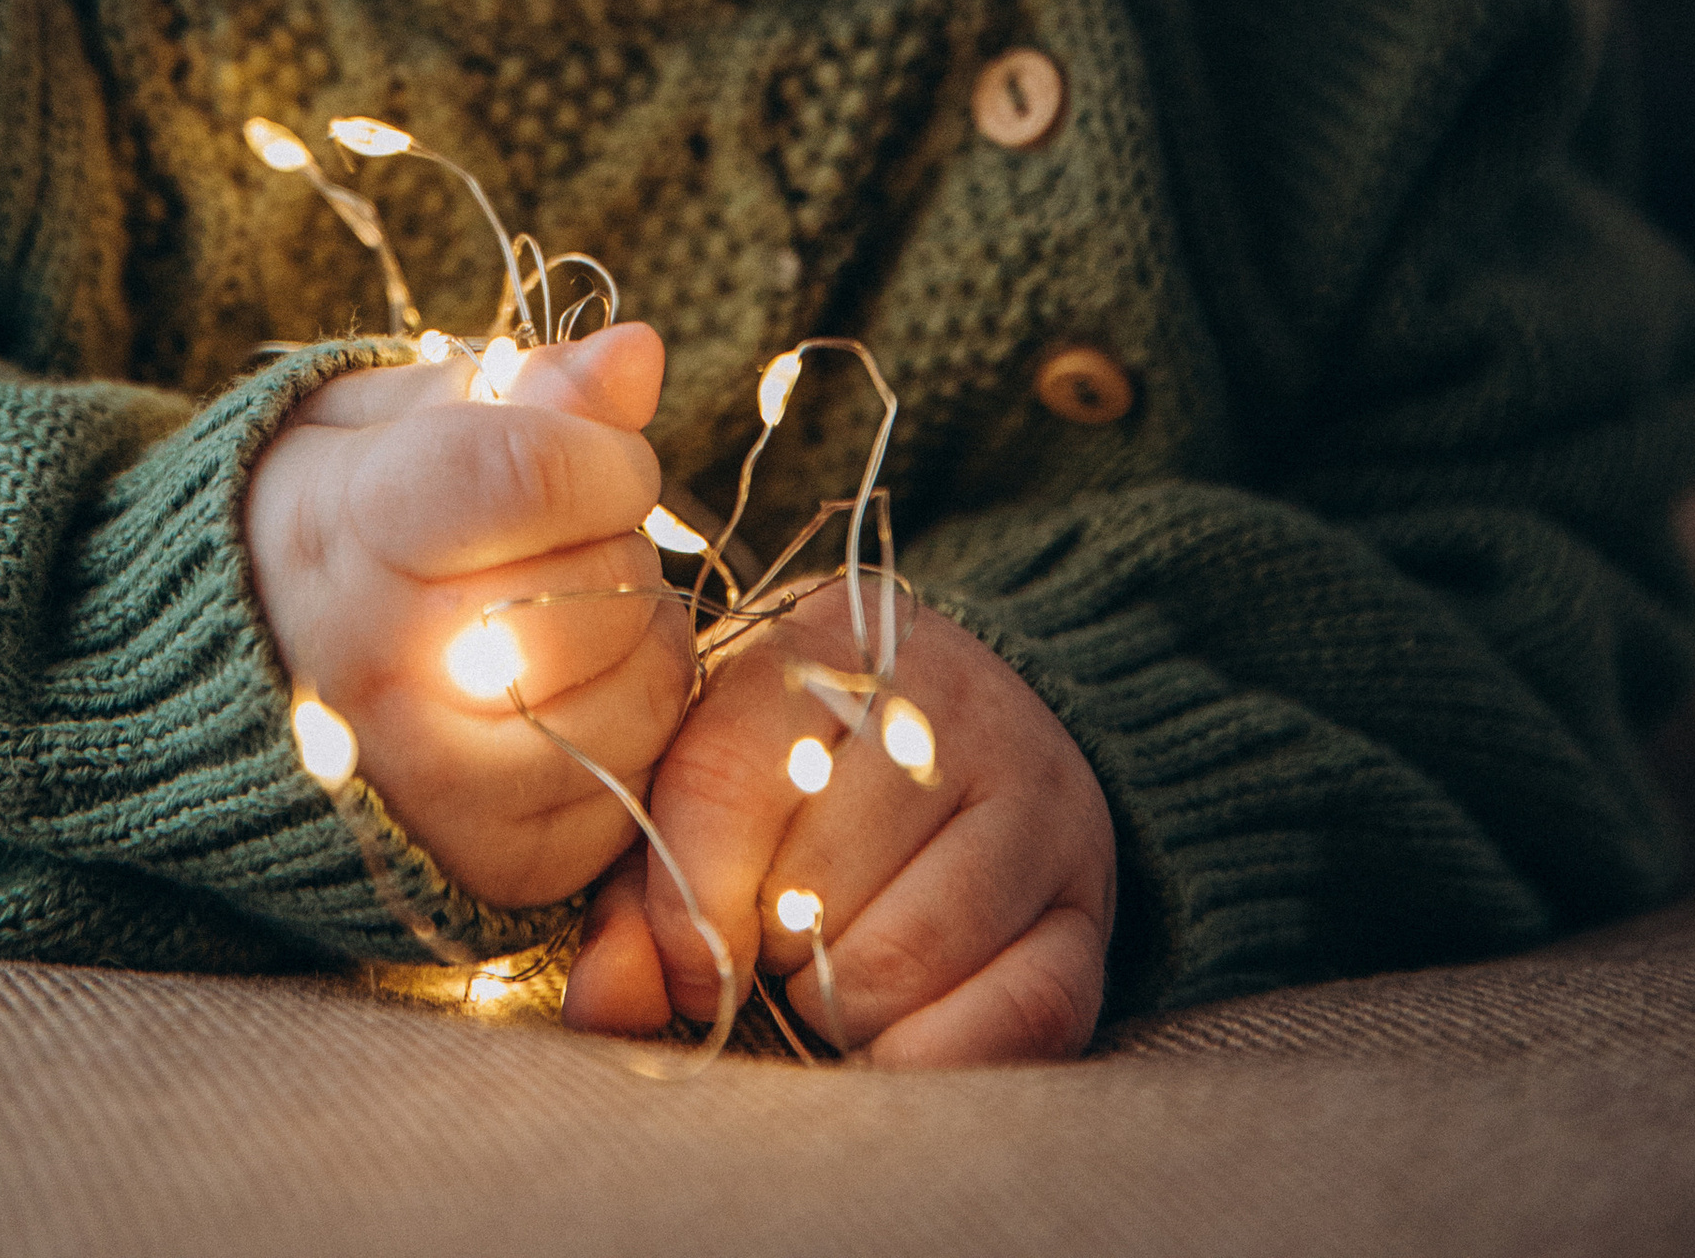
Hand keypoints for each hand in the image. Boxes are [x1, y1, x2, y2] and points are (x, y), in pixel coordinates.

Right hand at [245, 324, 693, 910]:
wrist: (223, 692)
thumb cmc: (321, 525)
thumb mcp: (378, 422)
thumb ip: (517, 386)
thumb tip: (640, 354)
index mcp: (347, 535)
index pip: (535, 471)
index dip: (598, 449)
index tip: (590, 452)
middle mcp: (386, 676)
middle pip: (601, 580)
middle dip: (615, 536)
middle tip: (559, 534)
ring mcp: (441, 786)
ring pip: (642, 687)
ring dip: (636, 629)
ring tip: (559, 605)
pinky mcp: (499, 864)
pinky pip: (639, 778)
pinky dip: (631, 722)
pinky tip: (562, 688)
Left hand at [563, 596, 1113, 1063]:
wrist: (963, 734)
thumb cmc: (797, 772)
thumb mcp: (704, 787)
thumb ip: (640, 895)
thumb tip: (604, 1004)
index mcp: (825, 639)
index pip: (728, 774)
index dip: (687, 896)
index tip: (686, 959)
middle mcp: (949, 702)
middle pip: (818, 882)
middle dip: (771, 946)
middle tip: (773, 937)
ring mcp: (1038, 798)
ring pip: (907, 958)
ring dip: (843, 1003)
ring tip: (829, 968)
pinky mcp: (1090, 903)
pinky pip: (1016, 1016)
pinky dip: (933, 1055)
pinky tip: (894, 1026)